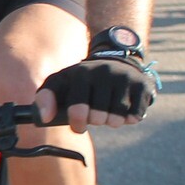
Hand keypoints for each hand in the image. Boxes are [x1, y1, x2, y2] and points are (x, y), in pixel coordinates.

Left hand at [36, 56, 156, 131]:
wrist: (115, 59)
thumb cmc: (82, 81)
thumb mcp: (60, 83)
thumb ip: (45, 99)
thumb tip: (42, 119)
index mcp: (81, 73)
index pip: (77, 110)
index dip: (77, 123)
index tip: (78, 125)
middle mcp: (103, 72)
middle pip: (99, 118)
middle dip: (96, 121)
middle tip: (95, 114)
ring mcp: (124, 78)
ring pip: (117, 118)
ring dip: (112, 121)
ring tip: (108, 112)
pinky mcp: (142, 85)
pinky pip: (135, 116)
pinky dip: (129, 119)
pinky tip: (124, 110)